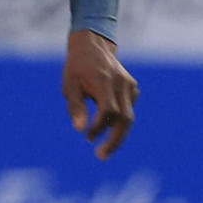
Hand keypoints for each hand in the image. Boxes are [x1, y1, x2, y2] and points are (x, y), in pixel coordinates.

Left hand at [63, 30, 137, 159]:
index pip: (109, 110)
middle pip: (126, 119)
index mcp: (104, 81)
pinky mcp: (133, 87)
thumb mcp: (69, 86)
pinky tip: (104, 119)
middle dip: (115, 141)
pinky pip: (128, 109)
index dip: (99, 127)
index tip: (87, 137)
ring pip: (129, 116)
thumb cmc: (76, 68)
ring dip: (116, 133)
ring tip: (101, 146)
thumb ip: (75, 107)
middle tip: (102, 156)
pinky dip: (118, 120)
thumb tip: (79, 130)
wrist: (92, 46)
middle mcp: (121, 83)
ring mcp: (130, 85)